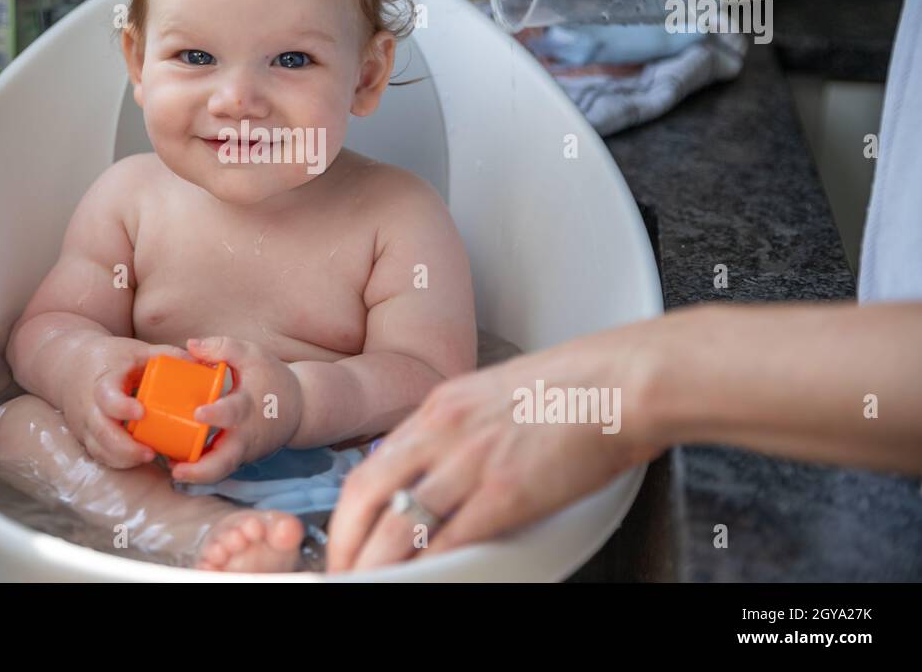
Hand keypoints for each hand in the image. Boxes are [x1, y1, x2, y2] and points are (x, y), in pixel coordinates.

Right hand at [58, 336, 184, 468]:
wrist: (70, 366)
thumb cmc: (110, 359)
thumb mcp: (136, 350)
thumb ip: (166, 355)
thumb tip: (201, 362)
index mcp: (102, 380)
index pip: (106, 396)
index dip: (121, 407)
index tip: (141, 412)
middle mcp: (89, 405)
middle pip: (101, 431)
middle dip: (125, 447)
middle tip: (150, 452)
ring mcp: (85, 424)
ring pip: (98, 448)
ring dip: (123, 458)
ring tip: (148, 456)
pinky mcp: (86, 436)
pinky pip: (99, 454)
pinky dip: (117, 460)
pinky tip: (137, 459)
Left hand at [170, 335, 303, 484]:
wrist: (300, 408)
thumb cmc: (271, 378)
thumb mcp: (252, 355)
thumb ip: (223, 347)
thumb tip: (190, 346)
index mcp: (248, 406)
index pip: (233, 412)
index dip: (216, 414)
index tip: (198, 413)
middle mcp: (246, 435)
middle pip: (226, 461)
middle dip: (201, 469)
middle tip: (177, 469)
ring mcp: (243, 451)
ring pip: (221, 471)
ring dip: (196, 475)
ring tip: (172, 470)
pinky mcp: (239, 459)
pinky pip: (219, 469)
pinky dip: (200, 471)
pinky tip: (178, 464)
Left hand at [326, 316, 672, 572]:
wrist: (621, 380)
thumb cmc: (576, 387)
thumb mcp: (495, 394)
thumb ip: (462, 429)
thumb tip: (444, 466)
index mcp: (441, 406)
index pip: (372, 463)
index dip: (350, 508)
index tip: (347, 533)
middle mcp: (444, 431)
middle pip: (366, 493)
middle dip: (344, 540)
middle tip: (340, 566)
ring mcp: (471, 463)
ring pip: (397, 523)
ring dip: (374, 563)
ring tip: (364, 582)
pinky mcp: (505, 494)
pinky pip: (449, 540)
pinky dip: (424, 566)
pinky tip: (416, 579)